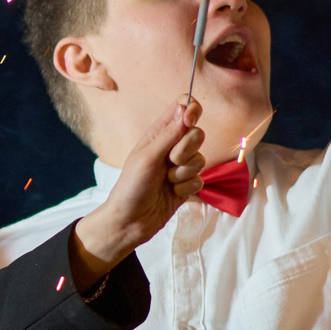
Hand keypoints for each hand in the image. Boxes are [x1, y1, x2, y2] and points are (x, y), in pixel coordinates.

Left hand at [72, 97, 205, 280]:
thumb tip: (185, 107)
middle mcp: (170, 147)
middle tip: (169, 161)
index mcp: (157, 134)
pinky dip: (186, 188)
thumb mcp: (147, 157)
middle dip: (186, 149)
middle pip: (197, 134)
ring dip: (184, 172)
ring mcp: (179, 167)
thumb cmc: (131, 187)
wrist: (130, 222)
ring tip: (167, 181)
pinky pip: (200, 180)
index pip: (182, 108)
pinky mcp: (186, 186)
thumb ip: (169, 134)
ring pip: (200, 159)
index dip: (191, 110)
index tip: (189, 120)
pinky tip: (172, 194)